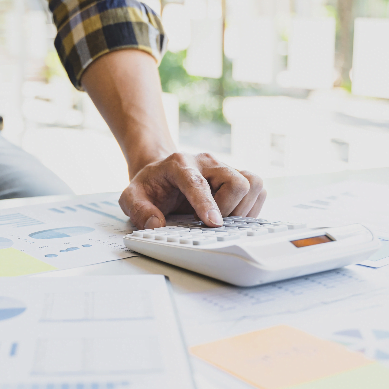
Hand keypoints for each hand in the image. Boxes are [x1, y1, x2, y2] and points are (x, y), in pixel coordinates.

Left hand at [119, 152, 265, 229]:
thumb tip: (156, 225)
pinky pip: (258, 189)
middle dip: (229, 209)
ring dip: (244, 208)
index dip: (208, 203)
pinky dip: (252, 207)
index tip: (214, 223)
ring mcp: (225, 168)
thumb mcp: (131, 197)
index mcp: (180, 164)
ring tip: (223, 219)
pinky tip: (233, 216)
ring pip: (254, 183)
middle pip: (237, 181)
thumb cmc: (150, 185)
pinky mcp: (236, 177)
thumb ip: (139, 210)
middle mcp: (207, 162)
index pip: (199, 182)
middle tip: (210, 222)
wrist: (161, 172)